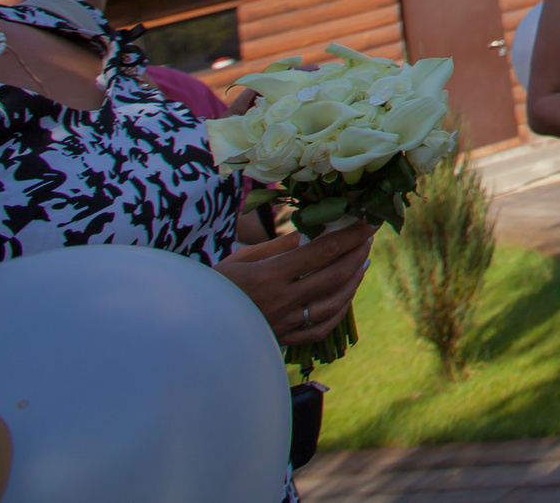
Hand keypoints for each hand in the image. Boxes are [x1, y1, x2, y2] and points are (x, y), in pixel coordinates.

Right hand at [218, 221, 375, 343]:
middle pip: (333, 276)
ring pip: (333, 304)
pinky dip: (339, 312)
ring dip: (353, 281)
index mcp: (269, 276)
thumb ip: (278, 246)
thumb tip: (311, 232)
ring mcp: (284, 323)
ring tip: (363, 262)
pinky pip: (320, 329)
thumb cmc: (212, 286)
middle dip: (356, 253)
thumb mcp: (241, 259)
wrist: (191, 328)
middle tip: (368, 237)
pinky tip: (345, 297)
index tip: (368, 221)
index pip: (322, 251)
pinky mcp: (282, 339)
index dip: (350, 235)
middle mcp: (282, 301)